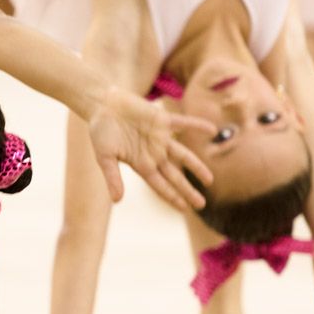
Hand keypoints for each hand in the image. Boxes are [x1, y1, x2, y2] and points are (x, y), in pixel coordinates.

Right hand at [85, 88, 215, 211]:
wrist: (102, 105)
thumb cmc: (101, 132)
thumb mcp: (104, 157)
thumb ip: (112, 177)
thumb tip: (117, 200)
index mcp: (140, 164)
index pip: (160, 185)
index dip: (172, 197)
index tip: (184, 209)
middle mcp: (153, 153)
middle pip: (174, 175)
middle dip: (187, 190)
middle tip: (201, 204)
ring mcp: (159, 138)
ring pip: (183, 155)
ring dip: (197, 166)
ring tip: (209, 180)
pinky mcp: (162, 120)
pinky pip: (184, 123)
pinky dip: (197, 125)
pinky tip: (212, 130)